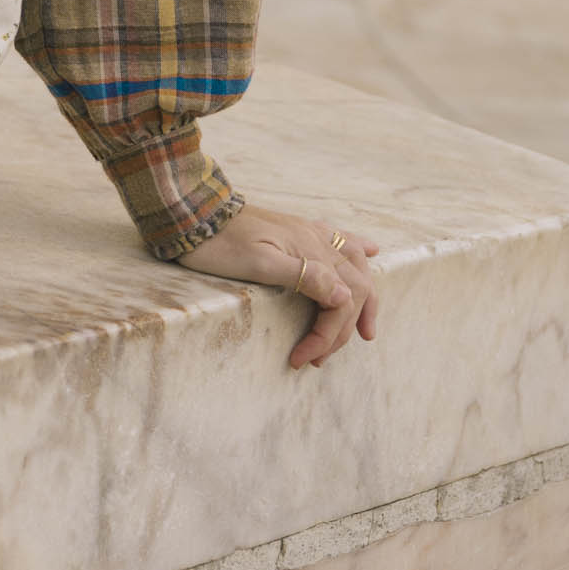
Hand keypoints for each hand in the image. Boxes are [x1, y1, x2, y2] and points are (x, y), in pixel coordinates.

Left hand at [177, 206, 380, 370]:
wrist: (195, 212)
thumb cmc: (220, 243)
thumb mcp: (258, 263)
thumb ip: (304, 276)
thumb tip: (347, 298)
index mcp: (310, 249)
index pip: (340, 300)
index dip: (328, 334)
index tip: (303, 357)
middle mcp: (316, 239)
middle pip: (353, 288)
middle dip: (342, 329)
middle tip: (318, 356)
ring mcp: (309, 232)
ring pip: (354, 266)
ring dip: (361, 300)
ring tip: (362, 330)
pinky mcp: (298, 230)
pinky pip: (341, 239)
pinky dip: (361, 250)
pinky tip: (373, 251)